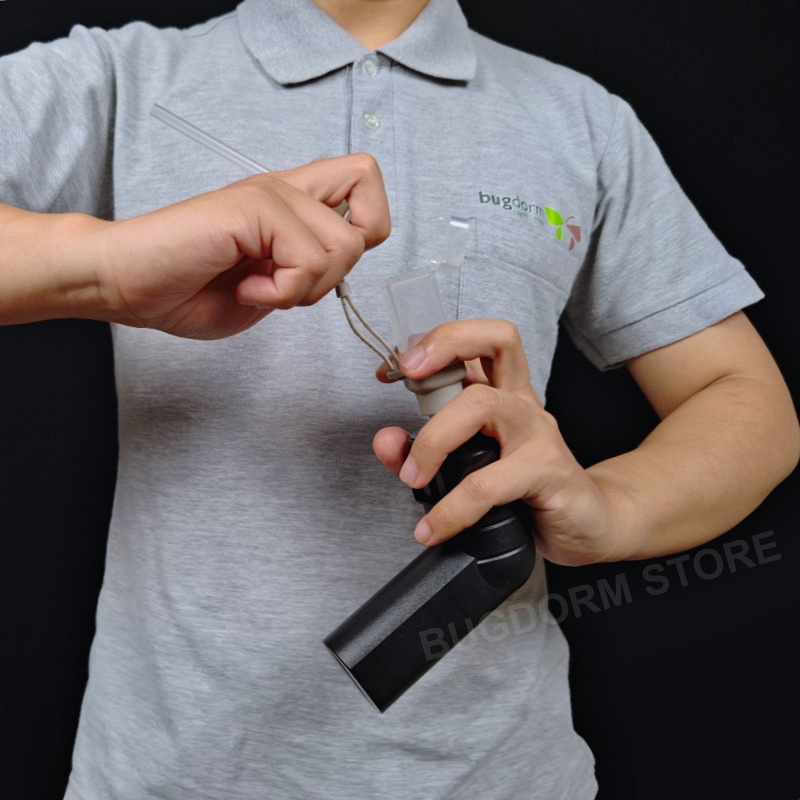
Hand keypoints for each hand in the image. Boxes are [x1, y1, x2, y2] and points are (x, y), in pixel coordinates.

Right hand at [87, 153, 388, 338]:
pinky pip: (306, 260)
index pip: (365, 181)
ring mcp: (269, 194)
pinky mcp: (250, 208)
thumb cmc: (188, 286)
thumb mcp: (269, 285)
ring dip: (305, 288)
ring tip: (259, 289)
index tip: (325, 266)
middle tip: (293, 282)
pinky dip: (280, 292)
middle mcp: (286, 190)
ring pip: (343, 247)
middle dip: (341, 268)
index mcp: (292, 203)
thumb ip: (306, 269)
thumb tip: (340, 269)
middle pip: (371, 208)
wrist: (127, 284)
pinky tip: (246, 290)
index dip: (368, 225)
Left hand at [373, 319, 627, 565]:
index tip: (392, 370)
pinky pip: (489, 483)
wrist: (589, 526)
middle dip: (441, 352)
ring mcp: (539, 433)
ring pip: (483, 404)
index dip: (434, 342)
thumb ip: (420, 452)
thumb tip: (386, 440)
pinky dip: (453, 507)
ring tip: (413, 477)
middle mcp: (522, 403)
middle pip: (494, 342)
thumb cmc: (526, 492)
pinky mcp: (550, 471)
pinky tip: (436, 526)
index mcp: (503, 393)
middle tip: (404, 383)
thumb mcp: (464, 468)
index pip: (476, 341)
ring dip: (435, 437)